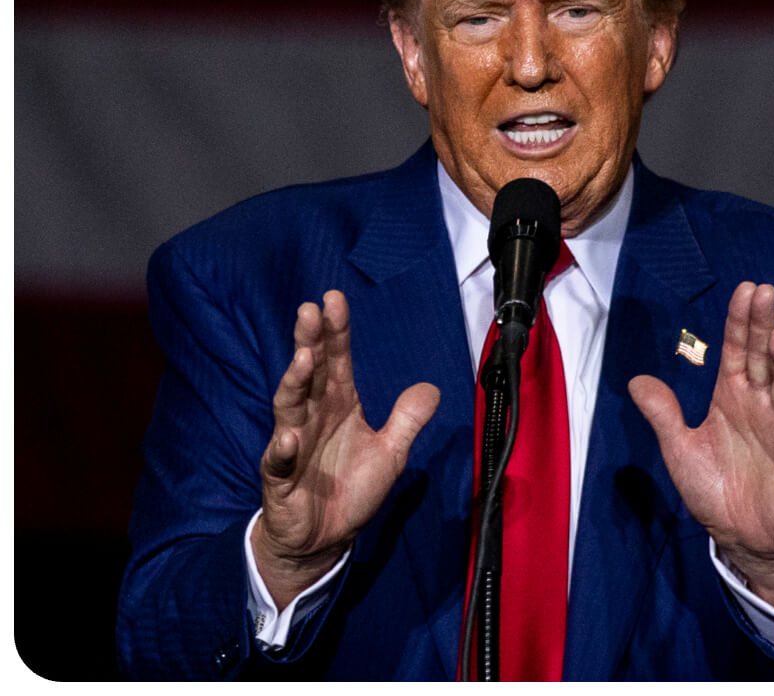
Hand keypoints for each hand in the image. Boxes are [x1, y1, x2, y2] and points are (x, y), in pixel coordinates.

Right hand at [252, 290, 439, 607]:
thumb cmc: (351, 488)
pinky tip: (289, 437)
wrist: (326, 538)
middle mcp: (313, 418)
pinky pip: (278, 463)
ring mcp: (292, 447)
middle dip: (309, 342)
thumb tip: (430, 387)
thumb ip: (407, 419)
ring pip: (289, 408)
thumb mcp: (391, 452)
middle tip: (309, 310)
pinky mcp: (280, 480)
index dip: (336, 332)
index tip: (334, 298)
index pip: (336, 362)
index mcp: (338, 406)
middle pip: (309, 373)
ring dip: (294, 383)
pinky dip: (283, 450)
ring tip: (303, 358)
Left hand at [630, 281, 773, 610]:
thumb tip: (637, 380)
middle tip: (766, 293)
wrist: (740, 536)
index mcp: (732, 397)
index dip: (740, 322)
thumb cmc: (715, 488)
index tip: (745, 290)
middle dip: (765, 326)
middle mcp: (760, 406)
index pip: (738, 351)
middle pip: (763, 359)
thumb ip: (664, 414)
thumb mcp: (679, 449)